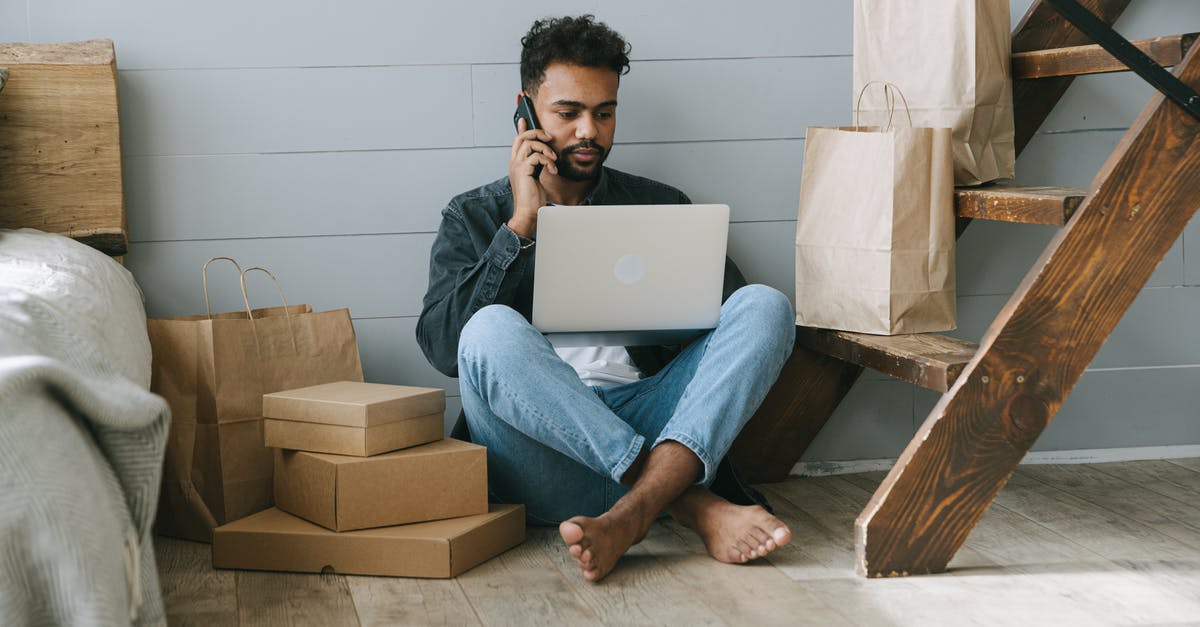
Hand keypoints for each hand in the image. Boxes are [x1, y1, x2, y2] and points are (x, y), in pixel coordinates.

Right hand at [508, 117, 556, 237]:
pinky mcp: (523, 170)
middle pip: (522, 136)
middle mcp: (514, 162)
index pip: (517, 140)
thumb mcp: (536, 176)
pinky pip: (536, 156)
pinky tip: (553, 170)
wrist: (528, 212)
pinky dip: (548, 161)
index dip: (522, 128)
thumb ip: (538, 164)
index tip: (525, 118)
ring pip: (529, 143)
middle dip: (537, 133)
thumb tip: (545, 157)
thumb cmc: (532, 198)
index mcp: (517, 162)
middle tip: (549, 138)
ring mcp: (517, 166)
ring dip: (546, 149)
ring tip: (553, 160)